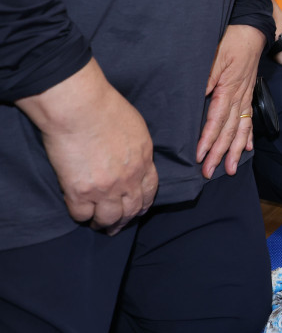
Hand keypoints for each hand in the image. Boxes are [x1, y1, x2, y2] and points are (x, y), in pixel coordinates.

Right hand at [18, 60, 157, 234]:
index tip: (139, 209)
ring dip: (104, 224)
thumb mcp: (135, 126)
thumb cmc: (105, 106)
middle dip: (126, 220)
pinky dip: (81, 217)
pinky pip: (81, 215)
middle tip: (117, 226)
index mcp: (144, 159)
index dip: (144, 202)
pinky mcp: (79, 192)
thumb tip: (131, 156)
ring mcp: (105, 187)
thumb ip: (136, 146)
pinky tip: (79, 214)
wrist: (80, 107)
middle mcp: (129, 178)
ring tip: (98, 226)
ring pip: (109, 218)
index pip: (150, 189)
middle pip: (132, 208)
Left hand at [197, 24, 264, 178]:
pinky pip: (249, 119)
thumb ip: (206, 79)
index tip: (201, 156)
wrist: (252, 30)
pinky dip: (247, 136)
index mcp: (229, 88)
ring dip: (235, 151)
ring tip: (229, 168)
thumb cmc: (231, 41)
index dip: (209, 139)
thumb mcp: (214, 56)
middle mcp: (240, 96)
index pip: (217, 120)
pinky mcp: (248, 94)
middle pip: (230, 130)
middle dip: (220, 153)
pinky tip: (245, 149)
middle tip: (210, 172)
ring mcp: (246, 96)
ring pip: (241, 129)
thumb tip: (198, 99)